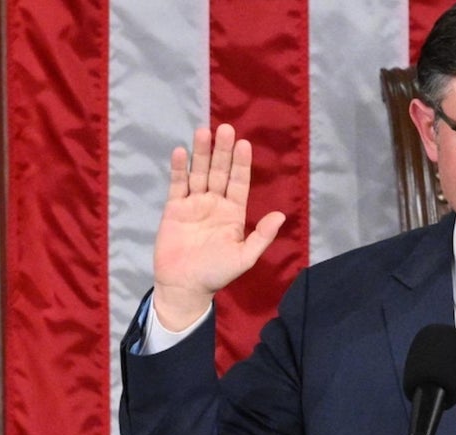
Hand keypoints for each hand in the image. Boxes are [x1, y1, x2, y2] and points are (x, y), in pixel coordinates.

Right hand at [152, 124, 285, 330]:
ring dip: (201, 153)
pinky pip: (177, 185)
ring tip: (203, 132)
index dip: (241, 164)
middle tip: (225, 128)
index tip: (244, 144)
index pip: (239, 182)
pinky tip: (180, 152)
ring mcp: (194, 204)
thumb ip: (261, 236)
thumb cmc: (216, 274)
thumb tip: (281, 215)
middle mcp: (215, 203)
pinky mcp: (174, 209)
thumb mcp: (244, 257)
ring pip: (199, 173)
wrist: (184, 286)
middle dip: (222, 151)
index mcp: (233, 213)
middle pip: (219, 172)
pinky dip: (179, 169)